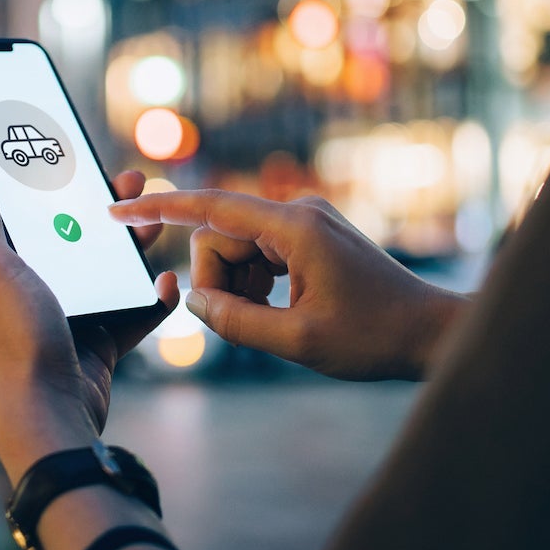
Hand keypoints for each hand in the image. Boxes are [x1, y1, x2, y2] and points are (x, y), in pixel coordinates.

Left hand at [0, 166, 178, 482]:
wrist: (51, 410)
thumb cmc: (18, 339)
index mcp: (7, 271)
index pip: (32, 216)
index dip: (54, 185)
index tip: (79, 157)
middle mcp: (38, 291)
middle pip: (77, 238)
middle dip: (105, 210)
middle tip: (132, 182)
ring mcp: (72, 317)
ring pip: (110, 271)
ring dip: (134, 246)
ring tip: (156, 224)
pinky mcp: (101, 344)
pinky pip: (134, 313)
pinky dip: (153, 299)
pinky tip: (167, 281)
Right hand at [110, 189, 466, 380]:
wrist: (430, 332)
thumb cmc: (374, 338)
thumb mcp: (298, 342)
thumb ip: (236, 322)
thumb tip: (194, 302)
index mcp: (294, 228)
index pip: (211, 207)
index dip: (159, 209)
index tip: (118, 209)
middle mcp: (298, 213)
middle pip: (220, 235)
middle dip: (216, 279)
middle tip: (244, 323)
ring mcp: (306, 224)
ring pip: (238, 249)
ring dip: (237, 287)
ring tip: (272, 322)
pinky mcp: (312, 239)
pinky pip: (260, 255)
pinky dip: (255, 284)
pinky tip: (280, 312)